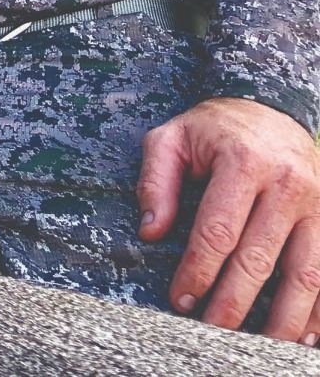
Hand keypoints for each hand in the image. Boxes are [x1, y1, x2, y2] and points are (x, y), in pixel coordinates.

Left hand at [138, 96, 319, 341]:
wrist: (269, 107)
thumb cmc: (213, 129)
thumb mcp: (171, 137)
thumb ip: (155, 181)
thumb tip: (151, 232)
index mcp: (244, 162)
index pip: (219, 230)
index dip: (198, 270)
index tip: (180, 298)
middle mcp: (288, 184)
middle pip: (261, 258)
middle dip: (234, 301)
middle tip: (210, 329)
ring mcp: (318, 204)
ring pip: (307, 273)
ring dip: (284, 317)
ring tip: (261, 346)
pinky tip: (304, 335)